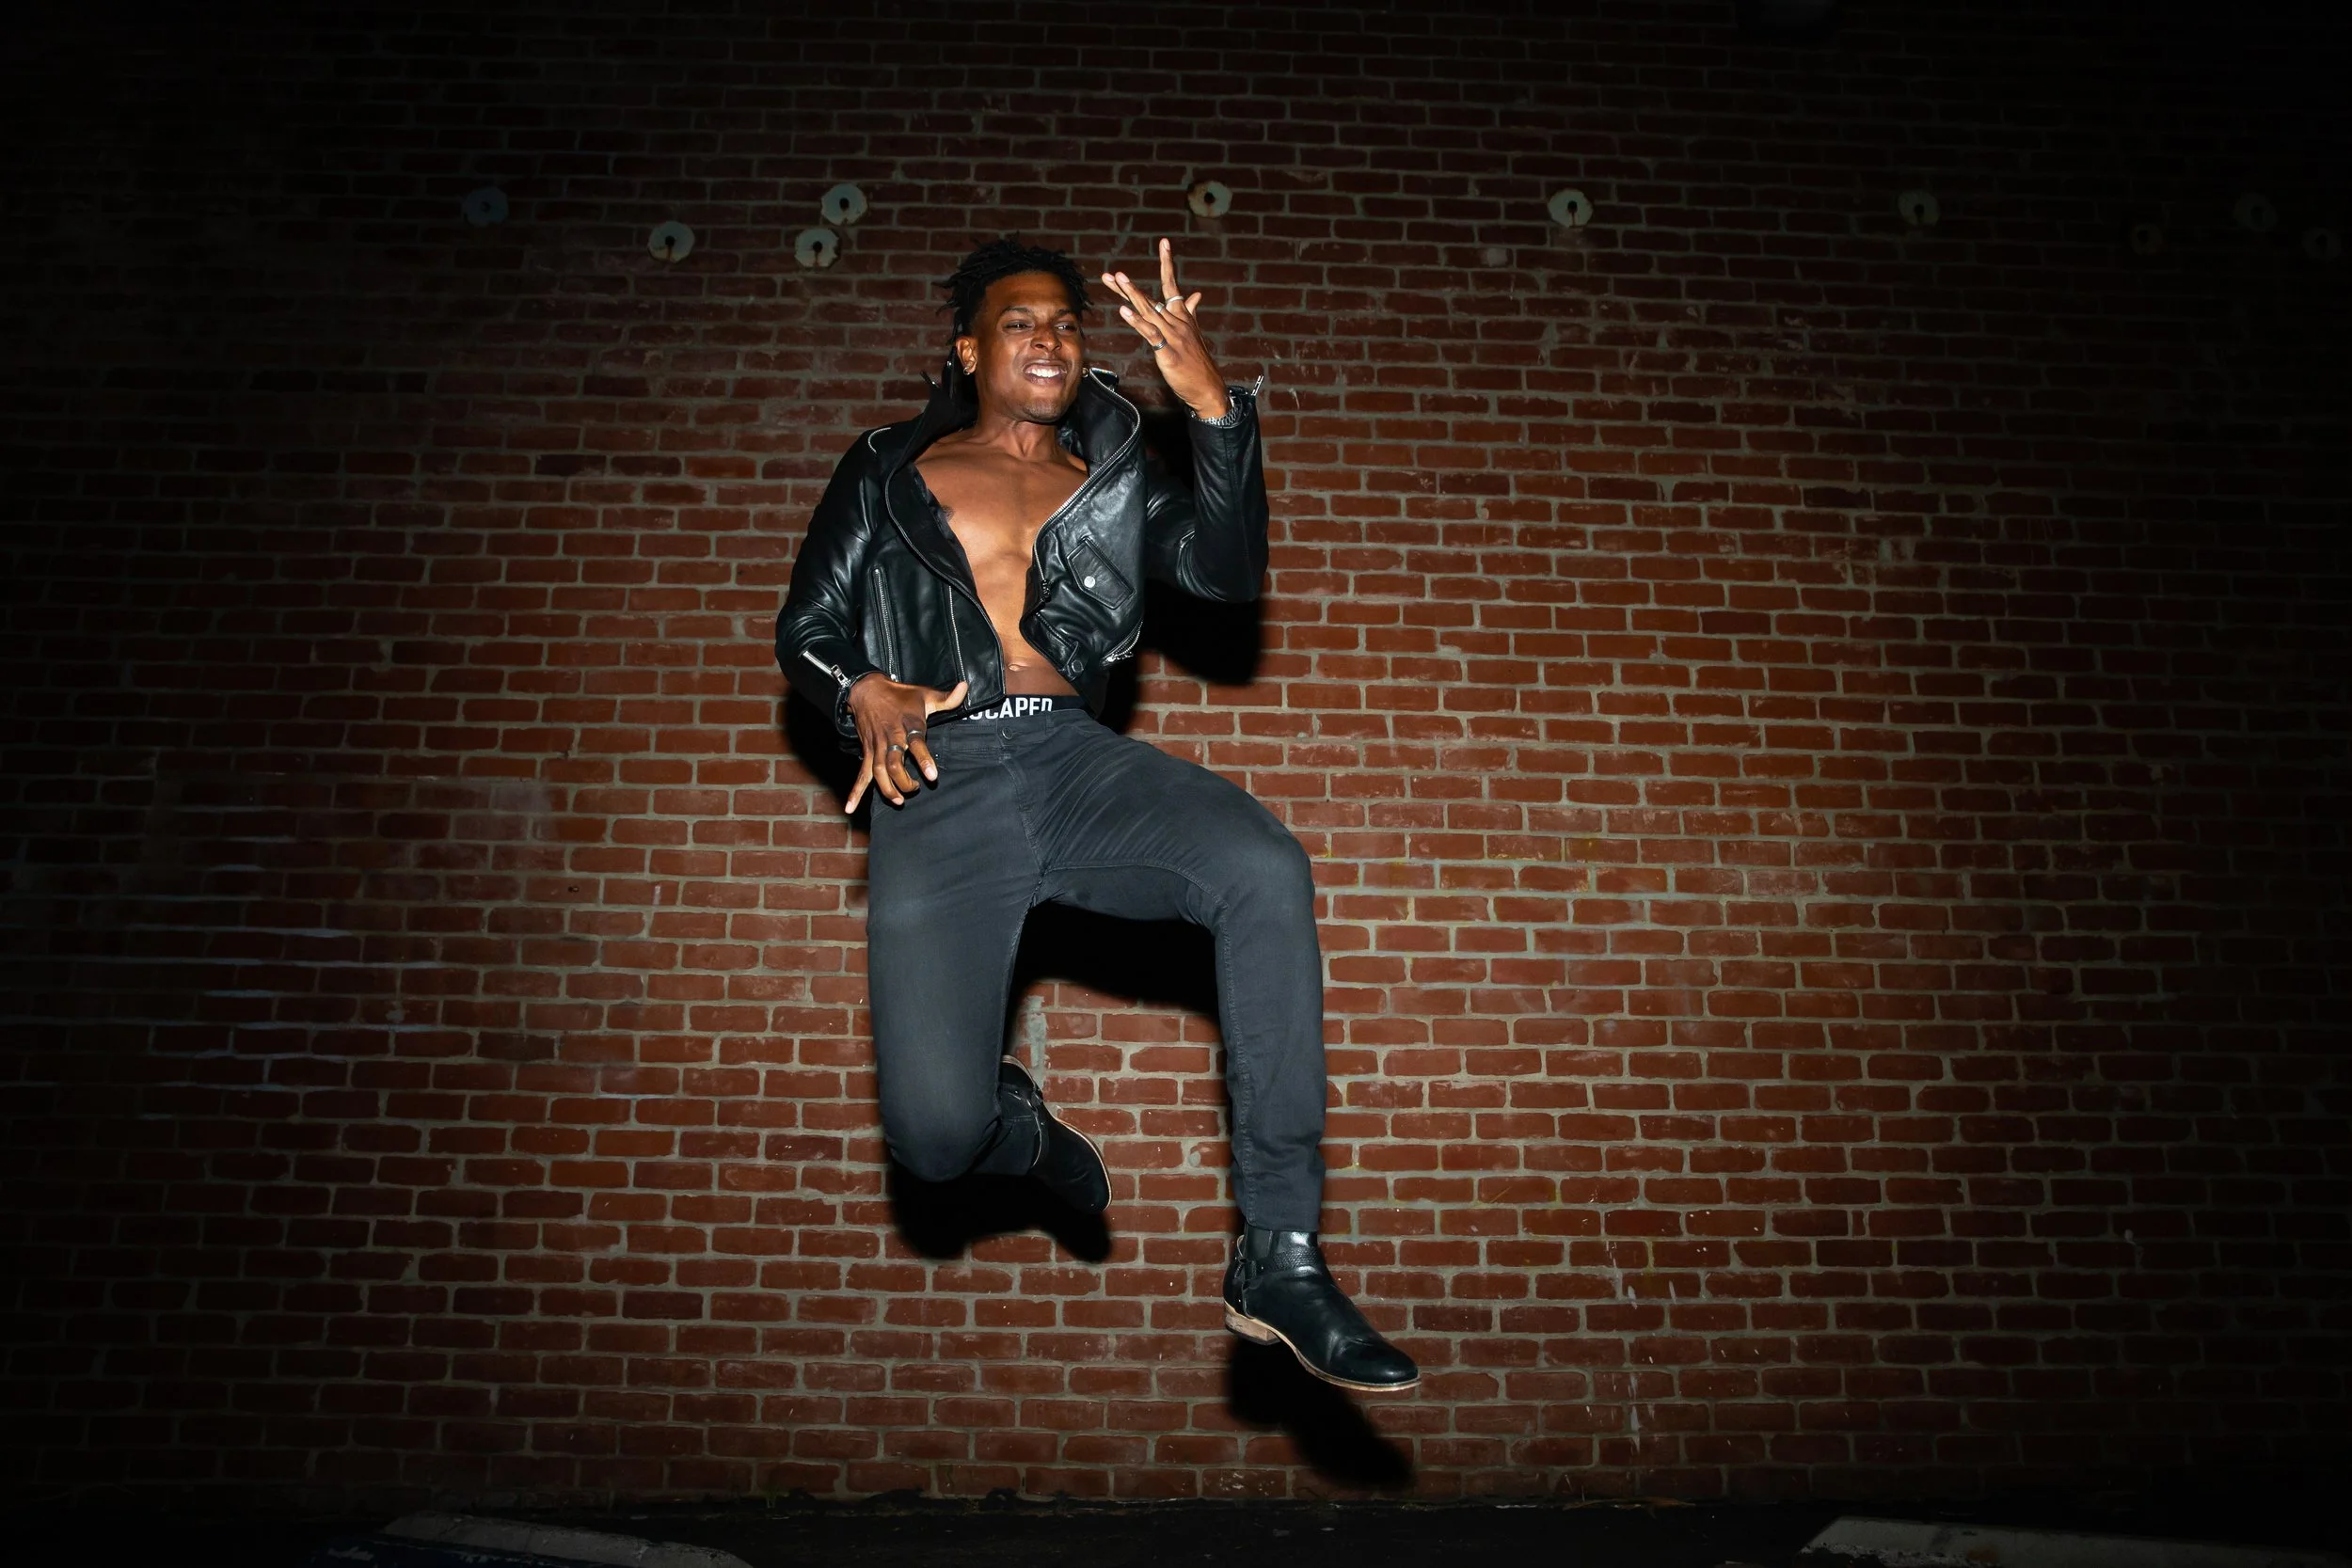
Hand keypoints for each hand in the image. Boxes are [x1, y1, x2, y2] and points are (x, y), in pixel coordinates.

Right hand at [845, 674, 967, 811]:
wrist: (866, 690)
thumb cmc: (900, 695)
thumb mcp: (925, 693)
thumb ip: (947, 698)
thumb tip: (965, 687)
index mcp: (908, 724)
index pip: (916, 743)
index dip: (924, 760)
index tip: (932, 777)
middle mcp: (891, 737)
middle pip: (894, 763)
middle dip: (903, 781)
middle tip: (915, 788)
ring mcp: (877, 746)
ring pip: (878, 771)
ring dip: (887, 789)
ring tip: (899, 800)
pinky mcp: (867, 752)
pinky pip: (861, 773)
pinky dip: (855, 791)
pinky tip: (850, 807)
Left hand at [1101, 238, 1229, 419]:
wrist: (1208, 387)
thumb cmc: (1198, 362)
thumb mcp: (1194, 333)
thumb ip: (1191, 312)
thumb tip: (1196, 295)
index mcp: (1183, 316)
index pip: (1172, 285)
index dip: (1167, 263)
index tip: (1164, 243)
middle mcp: (1177, 322)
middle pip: (1151, 299)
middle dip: (1130, 286)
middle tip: (1114, 274)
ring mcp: (1173, 336)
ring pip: (1150, 311)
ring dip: (1133, 295)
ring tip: (1118, 280)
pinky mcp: (1167, 352)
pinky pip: (1150, 333)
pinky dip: (1137, 321)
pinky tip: (1124, 311)